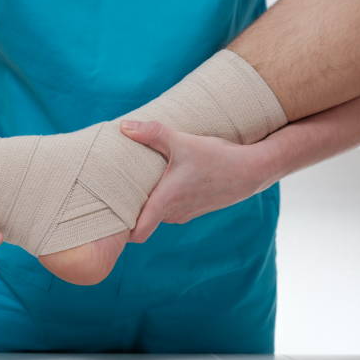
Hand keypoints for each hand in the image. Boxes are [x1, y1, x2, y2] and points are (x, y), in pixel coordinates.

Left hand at [121, 120, 273, 242]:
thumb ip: (152, 133)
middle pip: (143, 220)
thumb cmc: (216, 158)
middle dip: (129, 210)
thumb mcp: (182, 141)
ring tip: (135, 185)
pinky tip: (161, 182)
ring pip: (157, 214)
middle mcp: (174, 213)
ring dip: (147, 203)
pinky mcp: (194, 209)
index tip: (108, 220)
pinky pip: (170, 209)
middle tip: (112, 196)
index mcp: (166, 201)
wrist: (252, 170)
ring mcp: (185, 213)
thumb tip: (123, 127)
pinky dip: (162, 200)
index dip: (121, 230)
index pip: (137, 232)